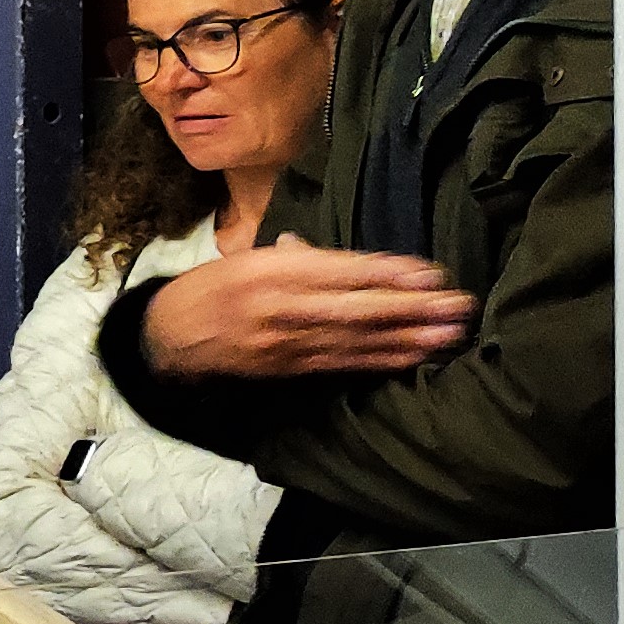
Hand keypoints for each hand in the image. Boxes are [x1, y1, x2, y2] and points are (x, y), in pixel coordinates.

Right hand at [139, 236, 473, 378]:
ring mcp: (283, 342)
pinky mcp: (286, 369)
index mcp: (268, 270)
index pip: (339, 270)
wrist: (167, 336)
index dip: (387, 273)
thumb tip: (336, 255)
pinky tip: (411, 357)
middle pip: (355, 308)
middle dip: (410, 308)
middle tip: (457, 306)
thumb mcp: (244, 259)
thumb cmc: (211, 289)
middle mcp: (277, 306)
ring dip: (405, 338)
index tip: (431, 274)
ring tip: (448, 335)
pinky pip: (339, 364)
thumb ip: (293, 258)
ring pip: (354, 340)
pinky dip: (378, 361)